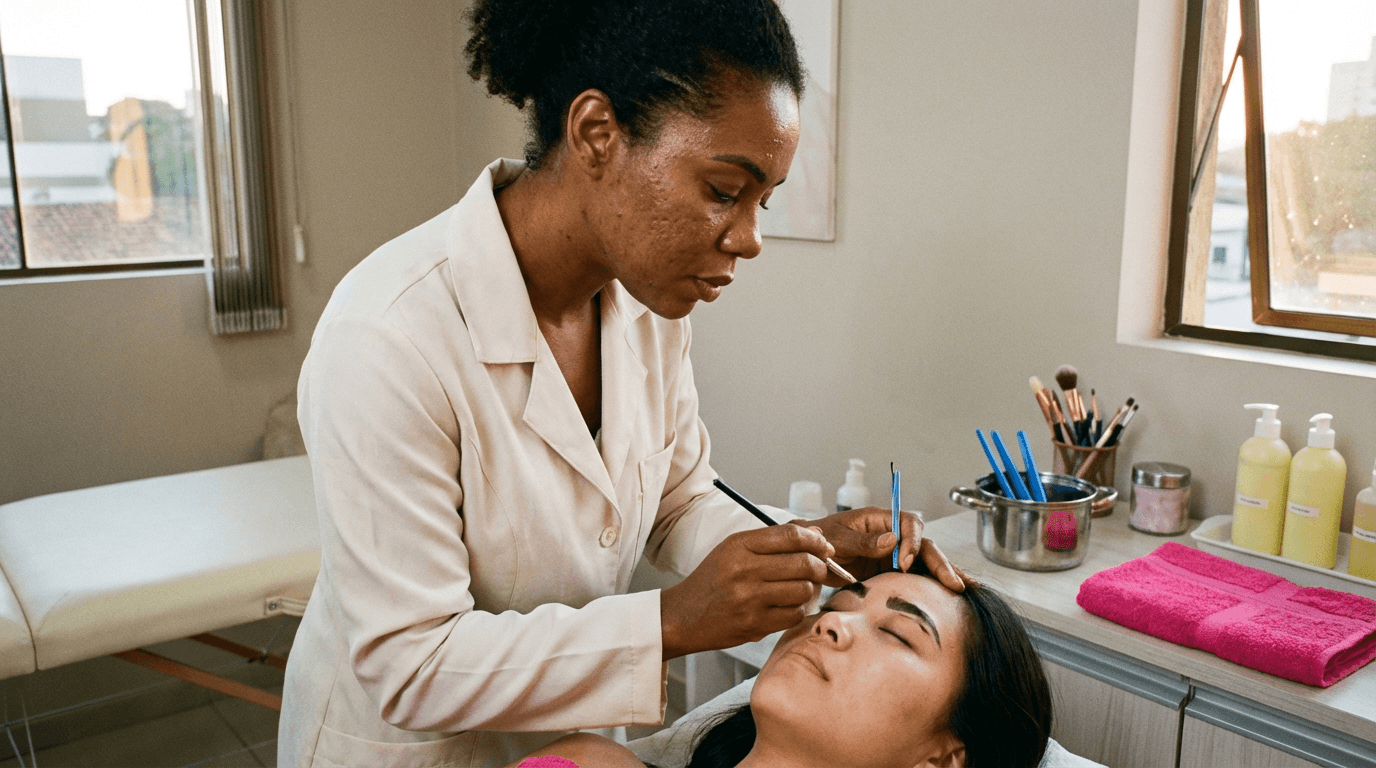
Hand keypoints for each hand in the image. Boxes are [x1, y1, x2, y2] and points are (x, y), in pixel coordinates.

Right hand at [660, 525, 833, 659]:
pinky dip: (797, 610)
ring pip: (803, 590)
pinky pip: (794, 614)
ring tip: (800, 589)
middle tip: (818, 570)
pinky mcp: (754, 624)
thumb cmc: (712, 581)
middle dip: (819, 566)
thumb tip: (817, 535)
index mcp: (739, 545)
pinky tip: (787, 606)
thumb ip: (774, 540)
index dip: (816, 541)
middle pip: (803, 562)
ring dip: (809, 590)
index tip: (824, 548)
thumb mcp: (734, 550)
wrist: (683, 616)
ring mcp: (750, 599)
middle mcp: (744, 570)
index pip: (791, 535)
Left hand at [806, 507, 968, 590]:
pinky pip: (917, 576)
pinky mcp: (893, 572)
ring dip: (946, 573)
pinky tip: (952, 595)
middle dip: (940, 563)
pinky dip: (934, 584)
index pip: (909, 523)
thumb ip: (863, 540)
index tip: (903, 563)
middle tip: (953, 584)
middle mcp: (892, 535)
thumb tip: (892, 540)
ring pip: (926, 560)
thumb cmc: (820, 540)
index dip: (912, 541)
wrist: (808, 555)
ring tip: (966, 588)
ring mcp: (894, 554)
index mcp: (880, 519)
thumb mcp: (837, 539)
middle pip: (924, 544)